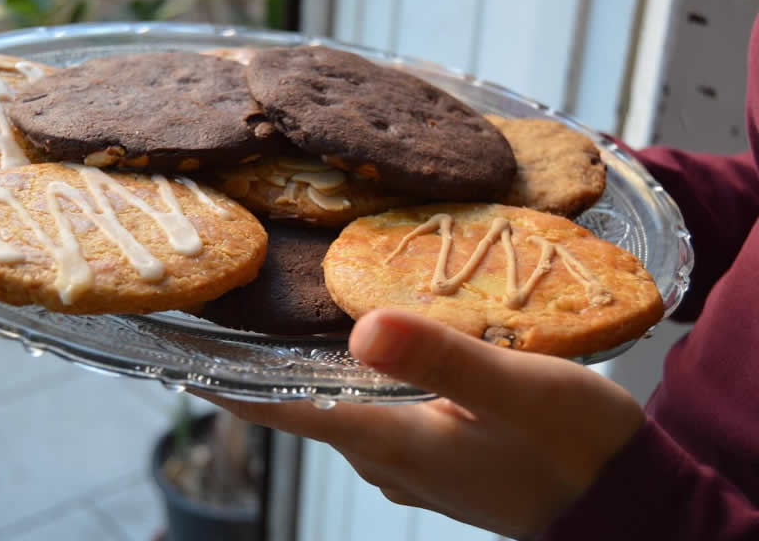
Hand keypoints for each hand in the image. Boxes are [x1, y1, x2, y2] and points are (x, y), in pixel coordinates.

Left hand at [200, 309, 644, 539]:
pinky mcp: (431, 454)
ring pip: (334, 406)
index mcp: (391, 442)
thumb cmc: (576, 446)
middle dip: (260, 363)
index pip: (286, 410)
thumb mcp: (519, 389)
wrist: (623, 501)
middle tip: (231, 302)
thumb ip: (442, 357)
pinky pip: (369, 410)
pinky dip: (349, 375)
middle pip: (301, 406)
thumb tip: (361, 327)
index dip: (228, 380)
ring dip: (303, 366)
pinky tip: (359, 338)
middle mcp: (385, 457)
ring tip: (278, 307)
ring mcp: (407, 462)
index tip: (180, 347)